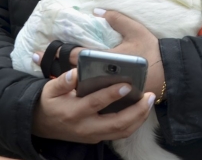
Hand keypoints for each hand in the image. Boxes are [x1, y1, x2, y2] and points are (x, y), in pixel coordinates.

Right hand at [32, 69, 154, 142]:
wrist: (42, 125)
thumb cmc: (51, 102)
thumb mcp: (50, 89)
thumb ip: (63, 81)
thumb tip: (76, 73)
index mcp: (73, 112)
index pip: (96, 103)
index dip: (112, 94)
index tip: (128, 84)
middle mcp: (85, 127)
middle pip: (116, 123)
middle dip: (136, 111)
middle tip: (149, 96)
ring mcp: (94, 135)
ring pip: (122, 131)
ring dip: (139, 117)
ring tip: (150, 101)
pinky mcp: (99, 137)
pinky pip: (121, 133)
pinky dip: (135, 122)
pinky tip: (143, 109)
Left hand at [33, 9, 164, 97]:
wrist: (168, 73)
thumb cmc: (151, 50)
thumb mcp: (136, 30)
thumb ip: (117, 18)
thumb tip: (97, 10)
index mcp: (108, 59)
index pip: (78, 57)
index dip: (59, 52)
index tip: (40, 51)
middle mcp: (105, 77)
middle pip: (74, 75)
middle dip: (55, 68)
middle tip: (38, 61)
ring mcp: (108, 90)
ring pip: (81, 88)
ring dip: (65, 80)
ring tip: (49, 71)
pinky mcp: (114, 98)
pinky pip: (92, 95)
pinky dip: (80, 89)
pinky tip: (69, 85)